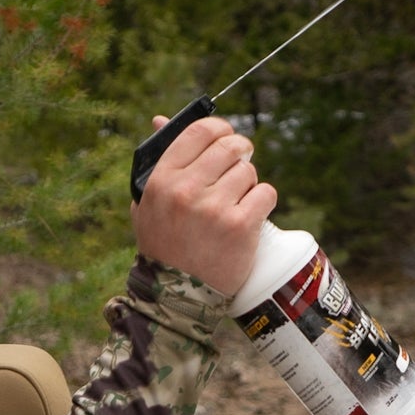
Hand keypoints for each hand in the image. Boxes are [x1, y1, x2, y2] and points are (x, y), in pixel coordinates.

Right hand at [130, 114, 276, 298]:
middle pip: (230, 147)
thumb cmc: (163, 246)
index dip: (219, 128)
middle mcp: (186, 190)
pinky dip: (263, 202)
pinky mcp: (240, 226)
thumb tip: (160, 119)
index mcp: (162, 180)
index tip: (225, 136)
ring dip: (249, 184)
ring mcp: (214, 208)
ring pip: (249, 171)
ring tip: (236, 202)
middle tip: (240, 165)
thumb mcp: (148, 203)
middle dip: (241, 152)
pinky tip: (250, 215)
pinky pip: (266, 193)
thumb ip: (157, 162)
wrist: (177, 295)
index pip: (199, 131)